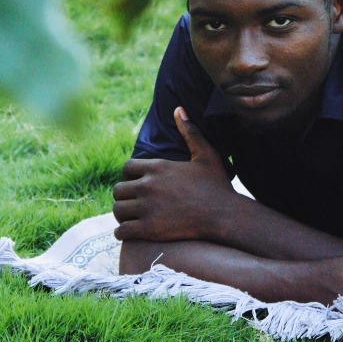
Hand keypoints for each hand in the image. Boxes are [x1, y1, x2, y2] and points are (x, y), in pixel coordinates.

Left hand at [113, 107, 233, 241]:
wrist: (225, 215)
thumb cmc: (217, 184)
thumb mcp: (206, 154)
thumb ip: (190, 132)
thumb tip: (178, 109)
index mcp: (158, 167)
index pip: (126, 167)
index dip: (129, 175)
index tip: (136, 183)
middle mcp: (149, 186)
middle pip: (118, 189)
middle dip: (124, 195)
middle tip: (133, 202)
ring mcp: (148, 208)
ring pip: (117, 210)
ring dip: (122, 214)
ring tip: (130, 217)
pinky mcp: (150, 229)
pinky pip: (122, 231)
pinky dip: (123, 232)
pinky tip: (131, 231)